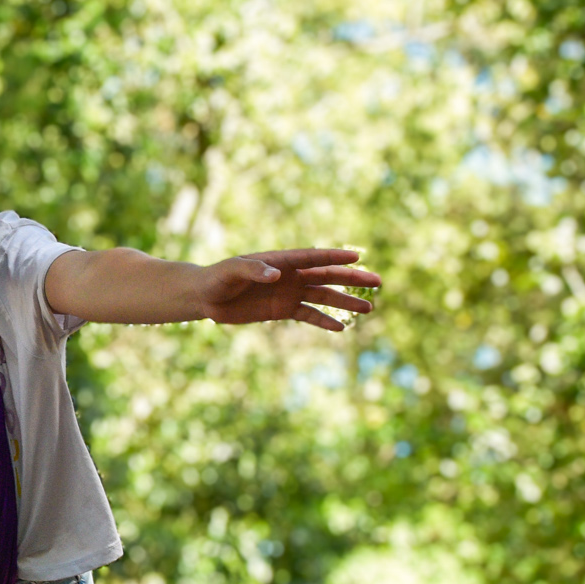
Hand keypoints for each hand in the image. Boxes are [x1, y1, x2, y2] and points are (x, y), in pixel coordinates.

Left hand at [188, 250, 379, 331]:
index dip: (335, 256)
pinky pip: (308, 315)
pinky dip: (324, 321)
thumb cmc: (217, 278)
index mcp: (281, 261)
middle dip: (352, 279)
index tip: (358, 255)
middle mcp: (290, 275)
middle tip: (378, 281)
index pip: (314, 257)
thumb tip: (276, 274)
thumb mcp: (232, 271)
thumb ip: (253, 269)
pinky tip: (341, 328)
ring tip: (369, 309)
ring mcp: (289, 293)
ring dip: (345, 302)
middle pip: (327, 276)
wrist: (206, 297)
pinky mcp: (282, 310)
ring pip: (324, 297)